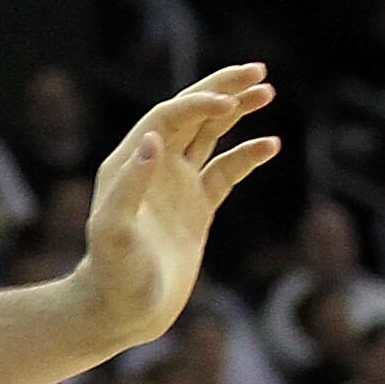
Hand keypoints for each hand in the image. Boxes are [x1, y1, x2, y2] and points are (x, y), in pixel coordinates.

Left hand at [67, 69, 279, 351]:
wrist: (122, 313)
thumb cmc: (113, 275)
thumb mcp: (114, 232)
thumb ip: (130, 186)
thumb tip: (154, 140)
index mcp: (128, 163)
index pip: (167, 118)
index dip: (198, 105)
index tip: (229, 104)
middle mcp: (152, 167)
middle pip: (191, 115)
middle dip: (222, 89)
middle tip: (259, 70)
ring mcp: (177, 186)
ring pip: (211, 136)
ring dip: (237, 112)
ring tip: (266, 92)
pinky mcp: (197, 208)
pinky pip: (226, 172)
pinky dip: (247, 156)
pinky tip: (271, 144)